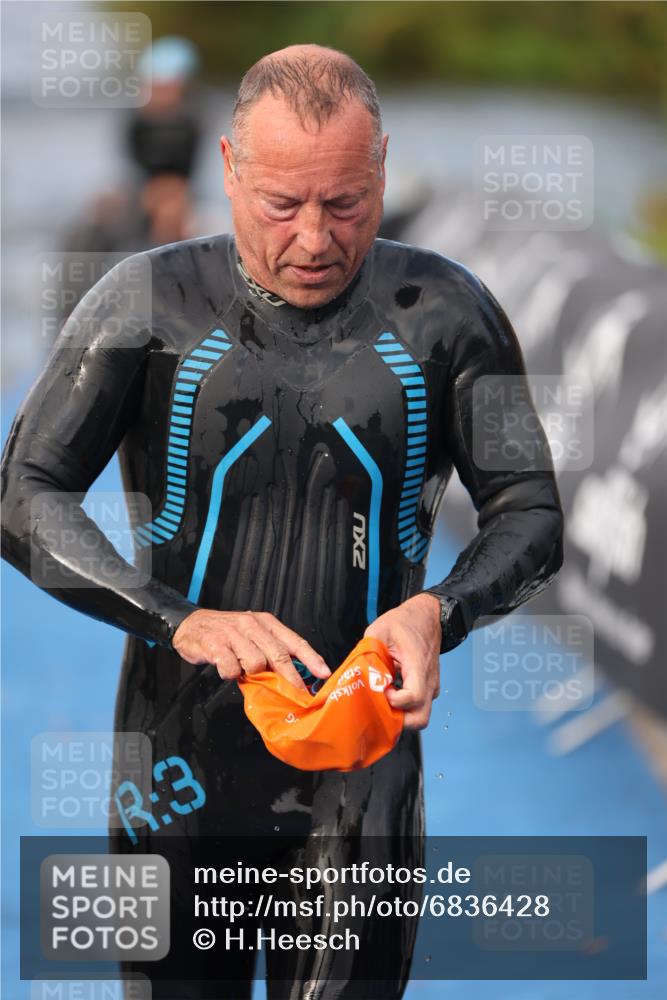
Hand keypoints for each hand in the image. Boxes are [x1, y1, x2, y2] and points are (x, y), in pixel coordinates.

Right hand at [172, 609, 330, 689]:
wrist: (191, 625)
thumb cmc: (226, 633)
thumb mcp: (252, 635)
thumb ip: (270, 651)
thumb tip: (292, 676)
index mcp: (266, 623)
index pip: (294, 641)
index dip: (311, 658)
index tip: (323, 673)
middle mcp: (252, 625)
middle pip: (279, 654)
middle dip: (291, 678)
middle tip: (297, 695)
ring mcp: (233, 634)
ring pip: (256, 663)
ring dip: (251, 673)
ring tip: (243, 671)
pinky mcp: (216, 644)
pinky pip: (232, 669)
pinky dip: (231, 674)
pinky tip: (226, 668)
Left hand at [364, 593, 440, 729]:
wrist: (427, 616)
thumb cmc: (406, 622)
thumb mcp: (380, 631)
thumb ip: (367, 653)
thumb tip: (358, 675)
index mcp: (418, 666)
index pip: (412, 698)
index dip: (394, 701)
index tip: (382, 689)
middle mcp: (429, 681)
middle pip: (420, 719)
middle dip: (398, 720)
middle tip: (380, 706)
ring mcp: (431, 687)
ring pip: (419, 715)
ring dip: (400, 715)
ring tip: (382, 700)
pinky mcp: (428, 688)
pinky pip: (418, 706)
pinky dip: (403, 707)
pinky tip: (388, 694)